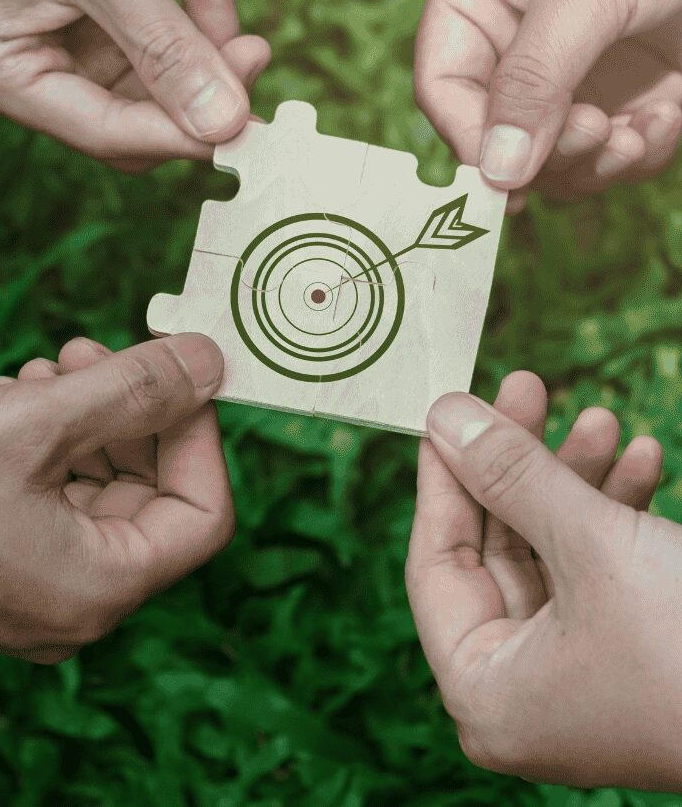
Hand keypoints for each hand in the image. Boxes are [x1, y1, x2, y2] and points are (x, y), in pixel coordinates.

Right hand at [0, 0, 269, 171]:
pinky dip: (185, 13)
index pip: (99, 131)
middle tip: (253, 44)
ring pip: (153, 86)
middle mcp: (13, 73)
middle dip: (195, 80)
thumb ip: (169, 52)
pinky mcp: (85, 29)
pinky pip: (154, 49)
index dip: (179, 130)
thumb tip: (226, 127)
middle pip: (131, 118)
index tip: (250, 121)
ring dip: (197, 37)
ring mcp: (50, 52)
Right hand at [0, 334, 234, 661]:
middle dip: (129, 417)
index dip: (195, 430)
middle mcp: (73, 610)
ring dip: (81, 425)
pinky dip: (39, 452)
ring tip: (36, 371)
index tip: (169, 365)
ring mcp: (26, 597)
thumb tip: (210, 363)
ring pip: (89, 498)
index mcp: (99, 589)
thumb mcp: (30, 421)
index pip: (200, 513)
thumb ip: (132, 391)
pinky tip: (4, 401)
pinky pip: (42, 510)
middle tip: (87, 351)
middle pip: (145, 502)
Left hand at [406, 373, 681, 788]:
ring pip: (553, 559)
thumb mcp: (593, 542)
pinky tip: (647, 461)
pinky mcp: (627, 665)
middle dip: (524, 466)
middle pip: (496, 552)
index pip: (435, 561)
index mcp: (482, 691)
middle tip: (531, 387)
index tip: (451, 405)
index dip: (444, 475)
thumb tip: (444, 416)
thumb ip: (509, 475)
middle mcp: (517, 697)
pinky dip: (618, 520)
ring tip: (608, 420)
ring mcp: (575, 685)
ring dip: (580, 483)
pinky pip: (600, 580)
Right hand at [415, 0, 681, 206]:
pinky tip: (663, 121)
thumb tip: (495, 174)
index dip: (472, 139)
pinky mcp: (636, 72)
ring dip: (596, 160)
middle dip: (549, 150)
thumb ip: (533, 84)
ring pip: (559, 148)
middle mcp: (517, 30)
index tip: (512, 181)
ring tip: (635, 136)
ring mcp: (578, 55)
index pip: (445, 87)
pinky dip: (638, 147)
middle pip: (501, 130)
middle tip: (598, 137)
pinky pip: (616, 139)